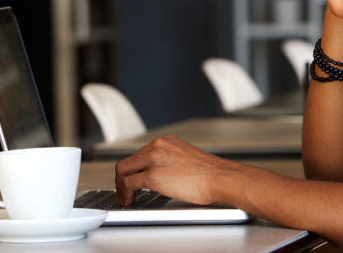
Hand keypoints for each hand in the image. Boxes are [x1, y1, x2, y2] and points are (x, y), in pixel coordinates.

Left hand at [115, 135, 234, 205]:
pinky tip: (130, 200)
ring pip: (123, 170)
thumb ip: (172, 161)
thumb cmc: (211, 174)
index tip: (134, 178)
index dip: (134, 169)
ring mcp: (154, 159)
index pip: (141, 153)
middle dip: (124, 177)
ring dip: (121, 186)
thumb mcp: (188, 158)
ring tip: (126, 197)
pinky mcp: (153, 175)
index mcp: (168, 142)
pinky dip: (125, 193)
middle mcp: (159, 146)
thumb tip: (163, 173)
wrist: (221, 178)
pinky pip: (129, 183)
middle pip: (129, 161)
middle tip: (126, 190)